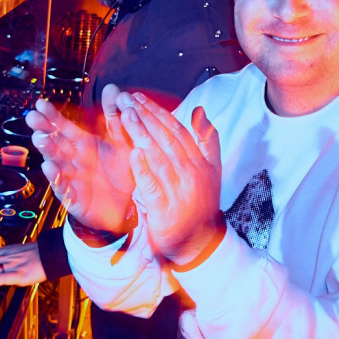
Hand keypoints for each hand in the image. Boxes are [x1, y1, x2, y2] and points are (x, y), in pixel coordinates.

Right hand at [26, 85, 133, 234]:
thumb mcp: (120, 141)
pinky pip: (63, 186)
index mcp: (82, 143)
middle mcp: (73, 158)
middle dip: (43, 130)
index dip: (52, 116)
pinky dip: (56, 177)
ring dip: (47, 150)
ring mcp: (71, 177)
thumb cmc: (118, 172)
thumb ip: (115, 116)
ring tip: (40, 139)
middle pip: (55, 142)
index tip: (40, 103)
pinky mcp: (73, 197)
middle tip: (32, 118)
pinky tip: (49, 167)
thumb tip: (112, 88)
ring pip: (56, 161)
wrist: (125, 206)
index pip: (64, 127)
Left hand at [116, 91, 224, 266]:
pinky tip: (133, 153)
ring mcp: (178, 191)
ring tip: (126, 115)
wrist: (200, 241)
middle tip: (126, 99)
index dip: (157, 111)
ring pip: (158, 157)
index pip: (176, 130)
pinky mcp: (164, 209)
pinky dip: (143, 169)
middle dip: (145, 116)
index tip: (138, 97)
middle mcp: (190, 173)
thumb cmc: (202, 201)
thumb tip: (199, 110)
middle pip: (166, 139)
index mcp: (199, 161)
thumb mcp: (212, 169)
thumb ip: (206, 139)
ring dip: (142, 134)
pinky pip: (152, 186)